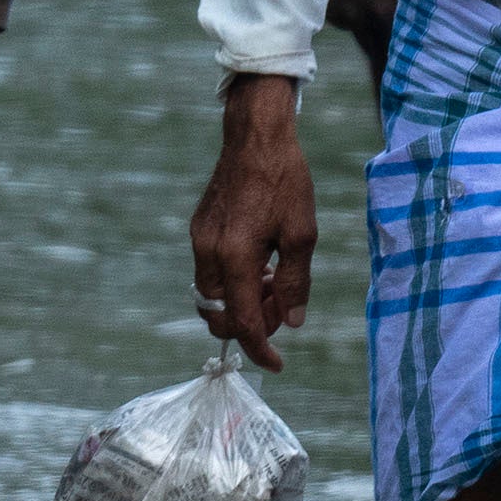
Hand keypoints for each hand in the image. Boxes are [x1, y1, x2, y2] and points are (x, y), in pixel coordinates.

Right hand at [191, 75, 315, 359]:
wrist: (256, 136)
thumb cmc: (285, 180)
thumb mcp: (302, 234)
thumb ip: (295, 282)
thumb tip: (291, 321)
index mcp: (236, 256)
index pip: (242, 321)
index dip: (260, 349)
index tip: (277, 363)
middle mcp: (209, 252)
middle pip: (219, 315)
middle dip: (249, 323)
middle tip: (280, 307)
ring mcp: (199, 240)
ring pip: (211, 296)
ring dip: (240, 302)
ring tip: (272, 281)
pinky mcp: (198, 229)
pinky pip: (210, 272)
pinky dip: (233, 281)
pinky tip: (260, 262)